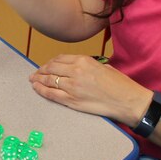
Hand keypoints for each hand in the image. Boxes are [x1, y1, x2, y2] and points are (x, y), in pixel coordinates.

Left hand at [29, 54, 151, 125]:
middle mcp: (75, 71)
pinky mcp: (71, 100)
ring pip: (49, 80)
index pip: (59, 59)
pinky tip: (36, 88)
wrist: (128, 100)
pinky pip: (51, 94)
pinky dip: (41, 90)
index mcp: (84, 60)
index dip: (50, 63)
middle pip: (51, 68)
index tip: (46, 65)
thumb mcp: (103, 66)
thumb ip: (86, 65)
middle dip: (41, 70)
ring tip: (33, 80)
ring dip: (38, 79)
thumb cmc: (120, 84)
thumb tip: (73, 67)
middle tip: (35, 73)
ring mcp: (72, 86)